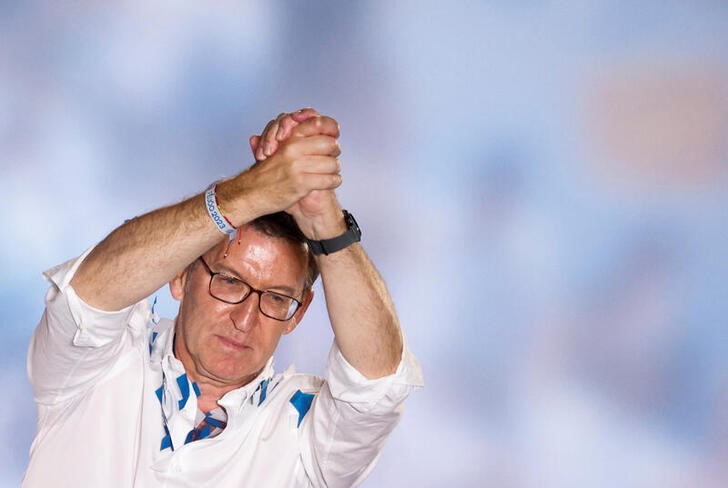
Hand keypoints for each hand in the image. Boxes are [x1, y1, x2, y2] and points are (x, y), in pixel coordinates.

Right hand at [249, 109, 345, 238]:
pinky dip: (334, 181)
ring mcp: (297, 166)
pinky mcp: (301, 183)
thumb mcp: (276, 150)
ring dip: (335, 169)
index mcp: (289, 139)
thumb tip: (310, 123)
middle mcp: (293, 149)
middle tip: (333, 157)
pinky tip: (332, 182)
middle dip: (335, 151)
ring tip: (332, 172)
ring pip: (332, 163)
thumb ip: (291, 138)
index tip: (332, 139)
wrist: (250, 193)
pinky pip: (328, 179)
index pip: (318, 125)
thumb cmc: (264, 173)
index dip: (331, 131)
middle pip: (330, 144)